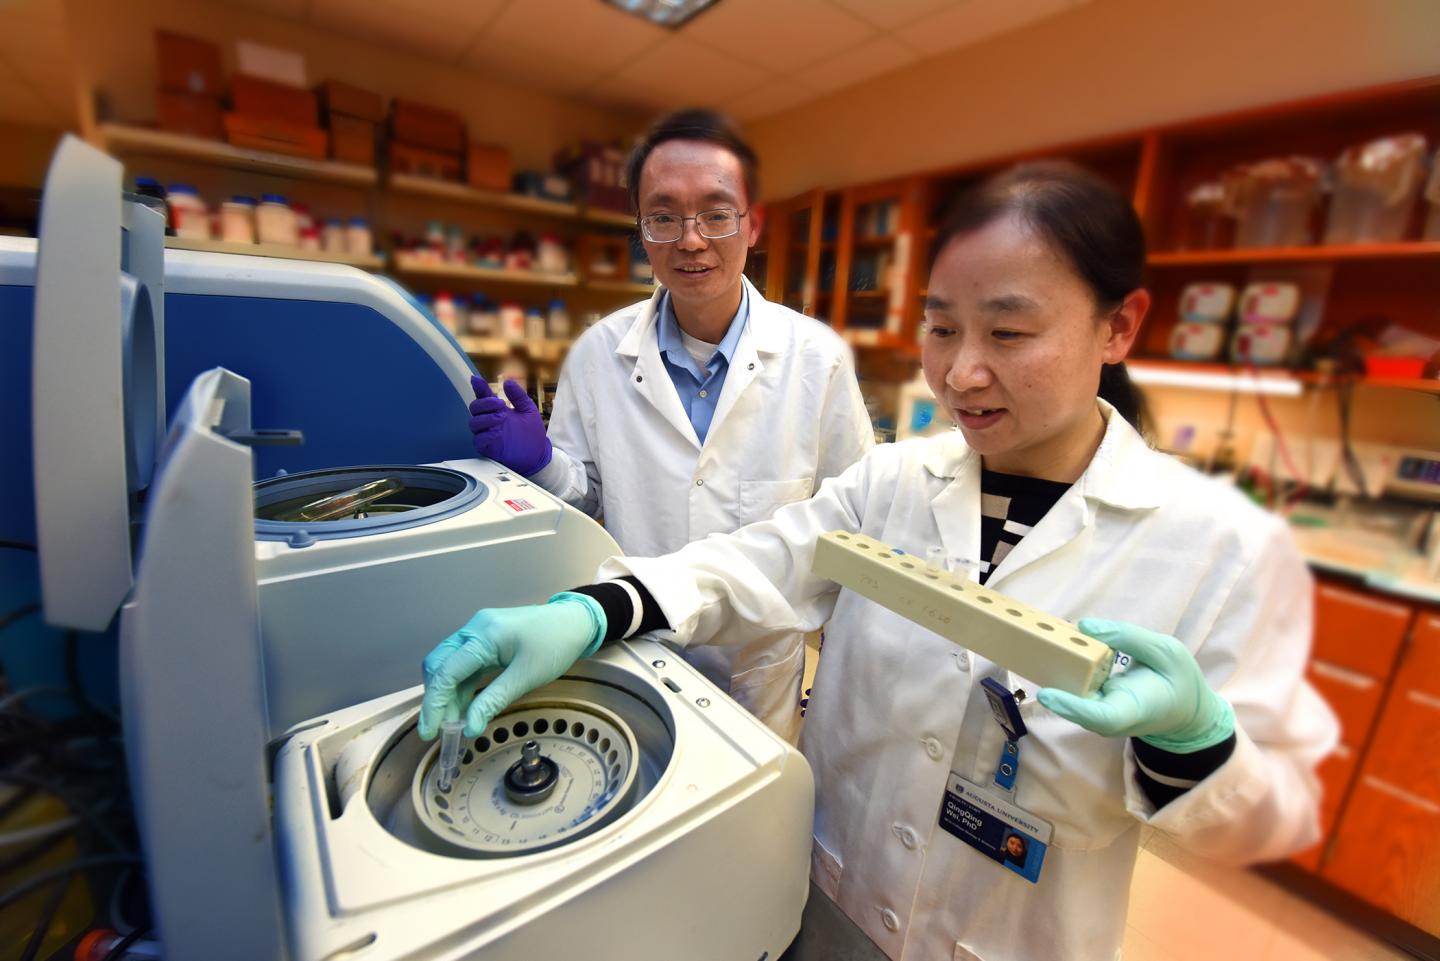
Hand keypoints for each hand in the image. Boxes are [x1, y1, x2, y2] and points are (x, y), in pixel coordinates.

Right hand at [418, 593, 604, 739]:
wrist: (576, 621)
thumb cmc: (556, 644)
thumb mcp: (526, 677)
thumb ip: (494, 700)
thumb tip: (470, 727)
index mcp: (483, 635)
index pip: (446, 672)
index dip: (434, 704)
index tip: (430, 731)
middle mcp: (474, 629)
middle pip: (440, 666)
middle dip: (436, 699)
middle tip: (439, 730)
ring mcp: (479, 632)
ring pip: (450, 666)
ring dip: (448, 695)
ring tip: (452, 724)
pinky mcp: (486, 639)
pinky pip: (465, 664)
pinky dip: (461, 687)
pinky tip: (464, 707)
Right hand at [468, 376, 551, 475]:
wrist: (538, 455)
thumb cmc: (532, 433)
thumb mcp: (528, 410)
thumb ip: (518, 396)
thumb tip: (508, 382)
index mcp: (497, 409)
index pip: (483, 396)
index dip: (479, 388)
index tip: (477, 380)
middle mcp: (490, 420)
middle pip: (475, 408)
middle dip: (484, 403)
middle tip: (499, 404)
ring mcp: (487, 434)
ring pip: (474, 423)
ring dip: (485, 418)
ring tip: (501, 417)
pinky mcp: (488, 448)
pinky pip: (478, 440)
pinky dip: (485, 435)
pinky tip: (496, 432)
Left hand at [1037, 618, 1234, 752]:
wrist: (1185, 711)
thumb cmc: (1178, 681)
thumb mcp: (1166, 651)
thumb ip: (1128, 637)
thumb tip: (1084, 626)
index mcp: (1134, 710)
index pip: (1101, 717)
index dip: (1072, 707)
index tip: (1046, 694)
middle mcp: (1109, 719)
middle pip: (1076, 707)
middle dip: (1053, 682)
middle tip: (1031, 649)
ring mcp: (1098, 715)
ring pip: (1070, 698)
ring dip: (1053, 673)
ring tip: (1035, 642)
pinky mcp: (1093, 705)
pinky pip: (1074, 690)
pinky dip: (1062, 670)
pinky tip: (1050, 645)